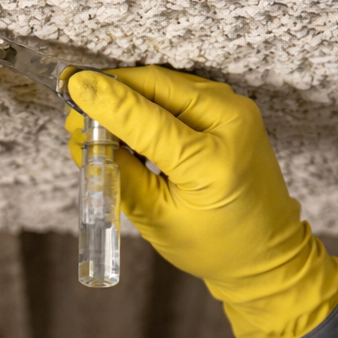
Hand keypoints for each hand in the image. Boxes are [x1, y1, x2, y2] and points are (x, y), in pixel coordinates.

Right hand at [66, 67, 337, 337]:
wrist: (267, 253)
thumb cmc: (216, 246)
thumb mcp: (157, 218)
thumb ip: (118, 173)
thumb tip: (82, 139)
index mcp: (213, 161)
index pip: (146, 117)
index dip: (103, 100)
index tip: (70, 86)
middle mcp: (230, 124)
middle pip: (155, 85)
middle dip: (110, 92)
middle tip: (76, 109)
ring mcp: (235, 110)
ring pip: (165, 84)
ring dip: (128, 96)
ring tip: (97, 123)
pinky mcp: (232, 109)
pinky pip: (179, 92)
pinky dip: (149, 101)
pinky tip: (129, 125)